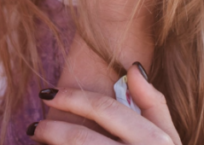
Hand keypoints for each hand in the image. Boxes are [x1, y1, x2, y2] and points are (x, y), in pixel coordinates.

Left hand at [30, 64, 181, 143]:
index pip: (106, 109)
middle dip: (51, 130)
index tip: (48, 94)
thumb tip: (132, 67)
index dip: (72, 98)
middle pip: (82, 139)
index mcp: (156, 143)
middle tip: (34, 128)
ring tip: (38, 144)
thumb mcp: (170, 141)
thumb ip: (154, 104)